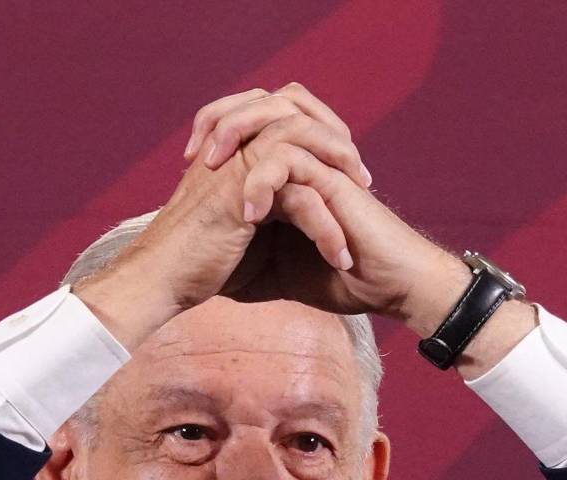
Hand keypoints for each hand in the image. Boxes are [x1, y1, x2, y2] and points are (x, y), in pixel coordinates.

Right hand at [72, 85, 371, 350]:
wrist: (160, 282)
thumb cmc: (197, 265)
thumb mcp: (244, 234)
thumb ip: (272, 216)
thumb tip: (306, 226)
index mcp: (237, 153)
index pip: (288, 119)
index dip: (323, 137)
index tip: (350, 174)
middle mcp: (235, 150)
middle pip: (297, 114)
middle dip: (337, 143)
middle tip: (364, 179)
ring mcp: (235, 167)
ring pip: (300, 143)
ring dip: (338, 170)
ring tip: (361, 202)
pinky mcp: (239, 195)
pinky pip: (297, 196)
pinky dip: (324, 227)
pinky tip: (339, 256)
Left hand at [187, 84, 468, 329]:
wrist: (382, 288)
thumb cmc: (335, 279)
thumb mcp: (270, 275)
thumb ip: (241, 262)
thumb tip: (203, 279)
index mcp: (284, 170)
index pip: (241, 126)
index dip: (207, 135)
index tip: (184, 170)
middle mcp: (302, 156)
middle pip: (253, 105)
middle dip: (215, 123)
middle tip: (192, 160)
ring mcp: (318, 162)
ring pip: (273, 118)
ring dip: (236, 136)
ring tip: (210, 170)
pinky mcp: (332, 178)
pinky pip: (291, 159)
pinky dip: (264, 181)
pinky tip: (249, 215)